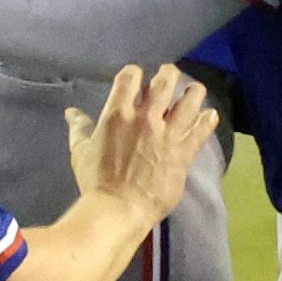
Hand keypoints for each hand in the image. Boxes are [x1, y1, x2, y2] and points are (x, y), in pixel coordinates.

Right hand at [65, 64, 216, 219]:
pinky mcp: (183, 151)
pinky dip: (208, 120)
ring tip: (194, 91)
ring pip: (190, 100)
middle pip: (164, 82)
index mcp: (117, 114)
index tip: (138, 77)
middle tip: (170, 75)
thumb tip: (71, 112)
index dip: (135, 72)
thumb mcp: (81, 150)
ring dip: (194, 92)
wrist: (120, 207)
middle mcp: (145, 118)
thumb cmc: (96, 180)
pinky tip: (210, 115)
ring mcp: (167, 134)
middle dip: (168, 74)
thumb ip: (79, 128)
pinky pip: (202, 130)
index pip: (130, 77)